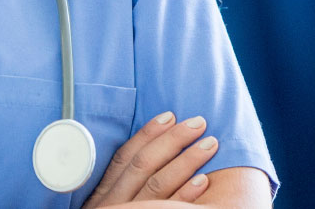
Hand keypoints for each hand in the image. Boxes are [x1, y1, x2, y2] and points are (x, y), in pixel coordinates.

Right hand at [82, 112, 220, 206]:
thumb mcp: (112, 202)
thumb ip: (125, 182)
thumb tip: (152, 149)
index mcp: (103, 194)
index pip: (125, 157)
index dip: (148, 134)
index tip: (170, 115)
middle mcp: (112, 205)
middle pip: (143, 166)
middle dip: (173, 141)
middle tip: (199, 123)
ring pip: (157, 186)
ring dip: (186, 162)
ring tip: (210, 144)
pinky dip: (185, 195)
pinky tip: (203, 182)